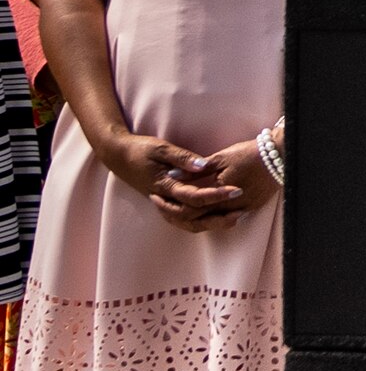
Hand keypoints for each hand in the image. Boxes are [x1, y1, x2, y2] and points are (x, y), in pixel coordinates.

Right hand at [100, 132, 264, 232]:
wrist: (116, 155)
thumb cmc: (140, 148)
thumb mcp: (161, 147)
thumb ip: (183, 158)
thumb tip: (204, 166)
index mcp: (164, 185)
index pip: (194, 197)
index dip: (217, 195)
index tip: (237, 190)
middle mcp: (164, 199)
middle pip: (193, 218)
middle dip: (219, 215)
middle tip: (243, 210)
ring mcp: (163, 203)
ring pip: (187, 223)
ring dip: (212, 223)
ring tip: (235, 218)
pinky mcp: (164, 203)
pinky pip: (183, 220)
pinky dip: (200, 221)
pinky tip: (218, 217)